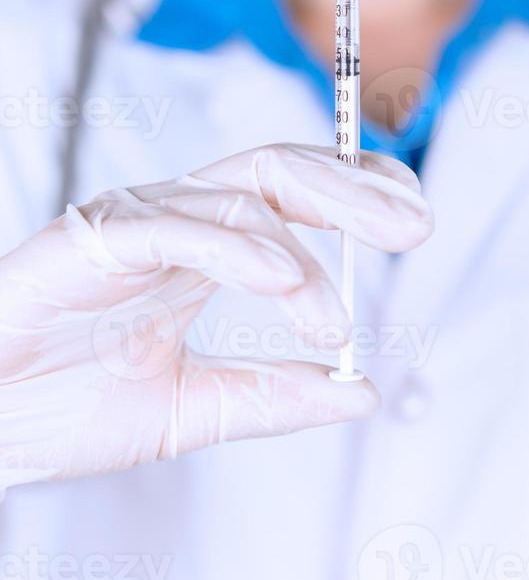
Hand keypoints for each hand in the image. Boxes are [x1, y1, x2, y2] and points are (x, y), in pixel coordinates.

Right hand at [0, 143, 431, 490]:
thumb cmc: (60, 405)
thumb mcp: (193, 409)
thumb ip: (275, 398)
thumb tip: (362, 395)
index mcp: (208, 245)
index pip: (299, 190)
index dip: (360, 190)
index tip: (413, 218)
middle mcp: (180, 217)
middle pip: (283, 170)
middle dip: (356, 192)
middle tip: (416, 227)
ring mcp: (135, 220)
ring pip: (240, 194)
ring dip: (302, 256)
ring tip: (333, 321)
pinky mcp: (89, 239)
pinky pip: (175, 224)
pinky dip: (236, 249)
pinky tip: (284, 282)